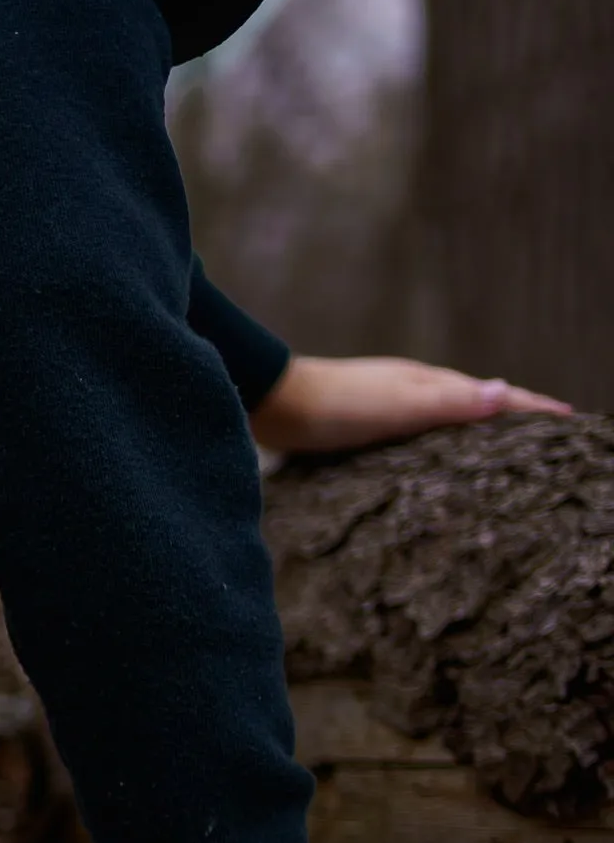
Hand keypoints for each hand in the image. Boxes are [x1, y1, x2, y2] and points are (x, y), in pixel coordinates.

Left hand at [250, 354, 569, 455]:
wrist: (272, 403)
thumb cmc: (334, 405)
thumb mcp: (399, 405)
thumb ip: (450, 402)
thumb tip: (505, 391)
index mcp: (431, 384)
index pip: (495, 397)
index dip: (532, 409)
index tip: (570, 419)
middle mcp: (414, 391)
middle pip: (475, 403)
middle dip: (512, 416)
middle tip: (547, 433)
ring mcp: (388, 406)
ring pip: (444, 418)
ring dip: (474, 430)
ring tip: (499, 447)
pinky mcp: (362, 425)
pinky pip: (415, 435)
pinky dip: (436, 443)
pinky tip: (428, 458)